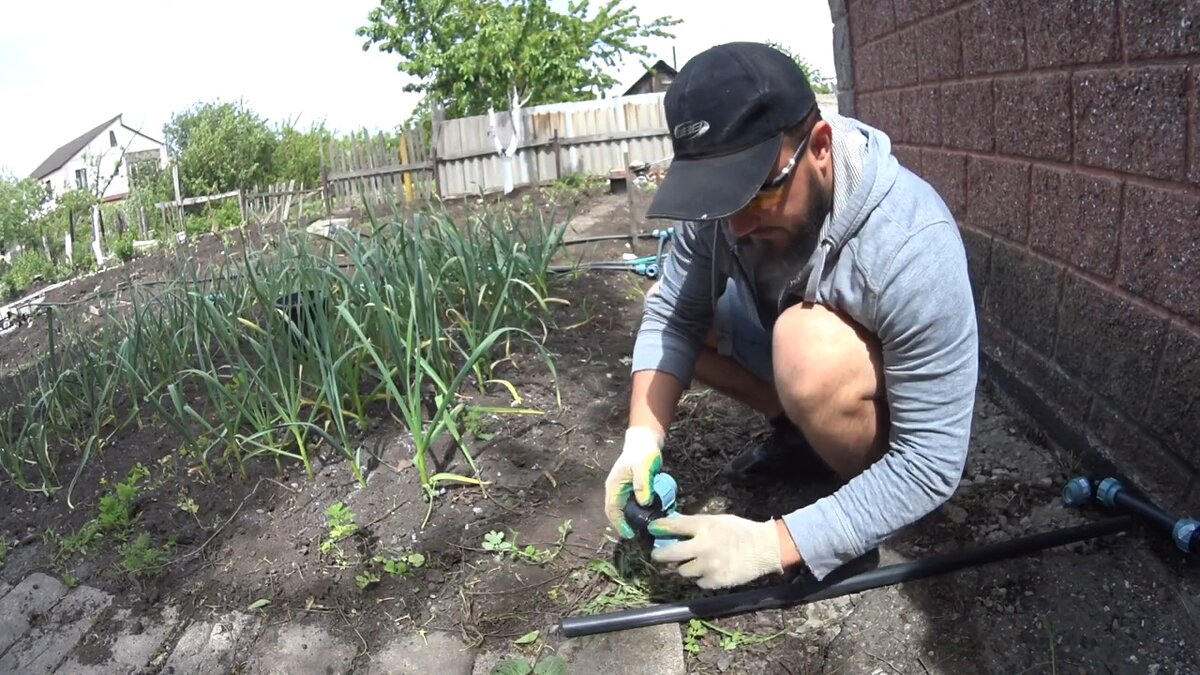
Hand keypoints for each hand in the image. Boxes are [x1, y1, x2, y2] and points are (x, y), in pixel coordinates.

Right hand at [603, 426, 663, 538]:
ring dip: (632, 519)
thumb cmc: (642, 452)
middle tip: (639, 535)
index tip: (630, 535)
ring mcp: (623, 490)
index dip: (619, 524)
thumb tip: (644, 503)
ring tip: (645, 528)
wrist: (644, 440)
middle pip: (617, 513)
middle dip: (626, 525)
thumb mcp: (643, 467)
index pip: (612, 511)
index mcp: (614, 486)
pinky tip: (649, 516)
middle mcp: (616, 490)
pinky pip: (632, 504)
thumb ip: (643, 484)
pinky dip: (638, 512)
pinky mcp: (632, 489)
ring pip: (625, 509)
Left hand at [648, 513, 782, 588]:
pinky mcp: (715, 581)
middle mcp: (703, 547)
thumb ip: (697, 524)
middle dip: (659, 555)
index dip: (660, 527)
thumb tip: (674, 524)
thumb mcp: (718, 520)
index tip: (652, 529)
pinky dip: (701, 577)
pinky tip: (709, 571)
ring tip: (693, 563)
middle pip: (670, 554)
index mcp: (705, 527)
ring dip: (685, 567)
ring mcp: (708, 566)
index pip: (675, 526)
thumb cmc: (741, 531)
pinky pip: (698, 582)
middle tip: (656, 555)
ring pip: (683, 571)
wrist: (765, 549)